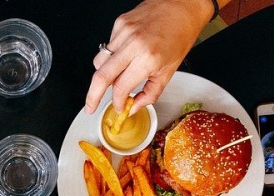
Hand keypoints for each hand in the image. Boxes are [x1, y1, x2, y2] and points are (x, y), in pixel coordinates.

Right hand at [84, 0, 211, 113]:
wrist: (183, 6)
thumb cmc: (180, 35)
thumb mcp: (169, 71)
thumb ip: (150, 93)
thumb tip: (133, 107)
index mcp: (148, 58)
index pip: (121, 88)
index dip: (117, 102)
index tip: (118, 107)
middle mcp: (133, 44)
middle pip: (101, 76)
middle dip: (92, 96)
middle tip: (90, 107)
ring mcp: (124, 32)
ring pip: (100, 62)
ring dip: (103, 75)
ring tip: (115, 77)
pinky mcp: (119, 23)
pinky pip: (107, 47)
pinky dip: (112, 57)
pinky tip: (125, 54)